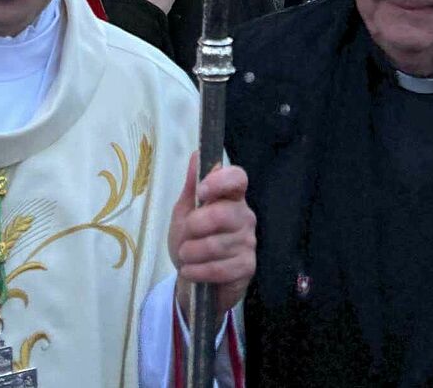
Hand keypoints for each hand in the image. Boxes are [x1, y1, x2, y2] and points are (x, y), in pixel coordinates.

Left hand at [170, 153, 256, 319]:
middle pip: (222, 213)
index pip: (238, 178)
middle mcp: (245, 216)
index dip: (220, 181)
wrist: (194, 277)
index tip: (201, 191)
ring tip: (186, 256)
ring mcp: (249, 242)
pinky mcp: (248, 267)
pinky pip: (218, 268)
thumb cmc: (190, 240)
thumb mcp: (184, 212)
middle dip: (193, 227)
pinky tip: (191, 271)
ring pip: (215, 244)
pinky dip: (197, 271)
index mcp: (231, 197)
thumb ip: (190, 185)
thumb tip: (196, 154)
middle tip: (184, 237)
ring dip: (190, 253)